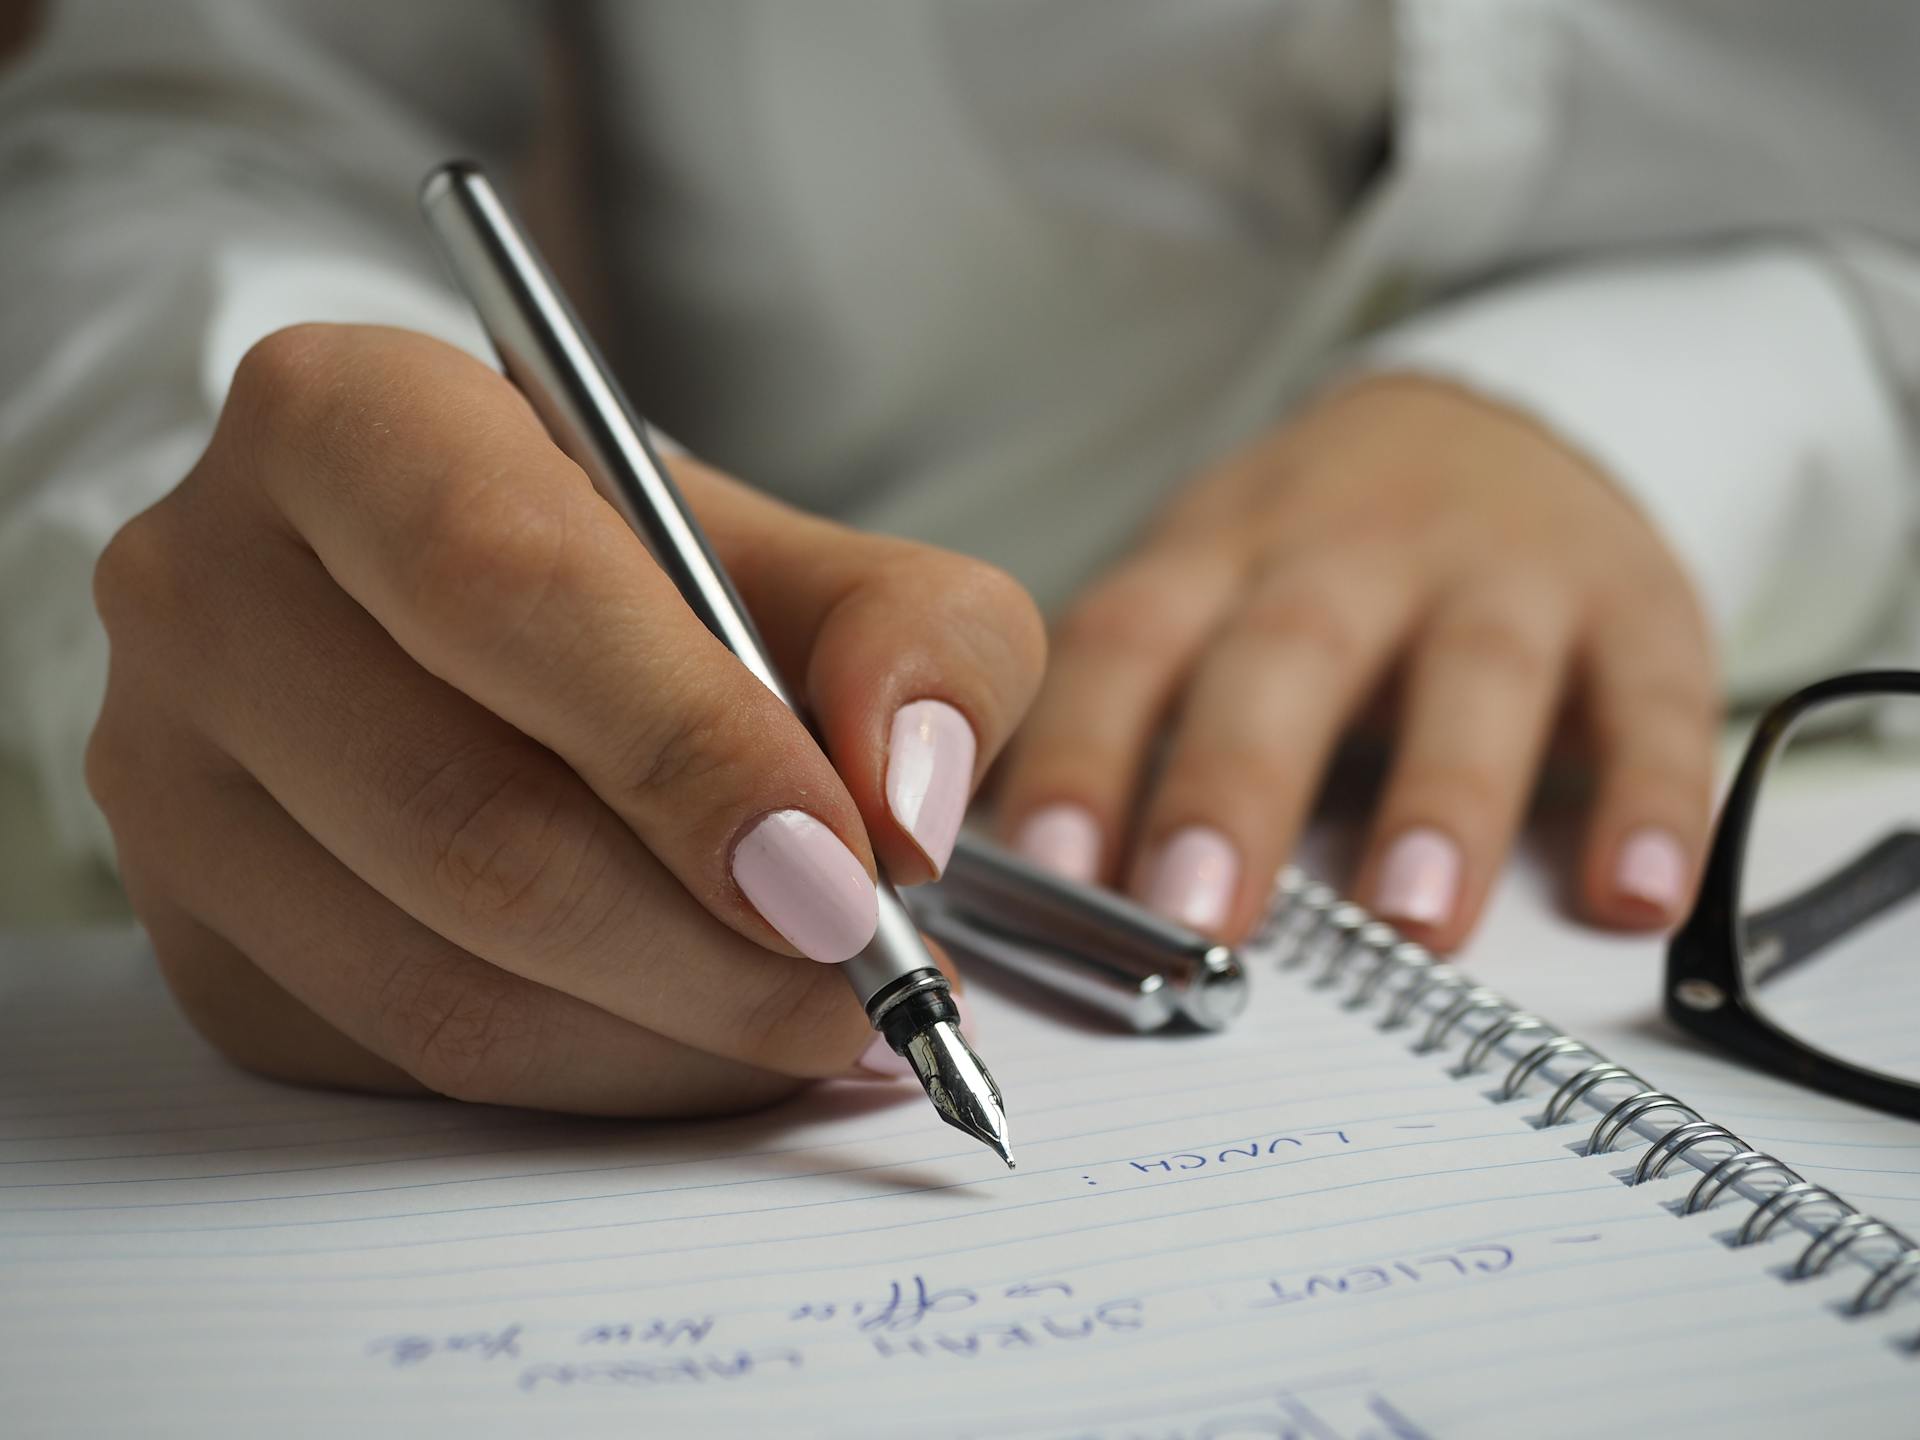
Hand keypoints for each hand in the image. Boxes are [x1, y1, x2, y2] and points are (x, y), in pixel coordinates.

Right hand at [88, 325, 1043, 1114]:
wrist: (495, 637)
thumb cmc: (658, 584)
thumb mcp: (823, 561)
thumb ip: (919, 639)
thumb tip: (907, 806)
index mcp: (347, 419)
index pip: (507, 588)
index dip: (689, 748)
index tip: (844, 872)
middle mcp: (210, 588)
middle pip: (467, 819)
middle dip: (709, 944)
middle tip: (866, 983)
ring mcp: (171, 781)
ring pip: (438, 979)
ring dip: (671, 1038)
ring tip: (815, 1019)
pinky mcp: (198, 939)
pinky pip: (409, 1064)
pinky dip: (597, 1078)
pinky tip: (699, 1036)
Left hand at [996, 375, 1716, 950]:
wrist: (1497, 423)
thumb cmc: (1314, 558)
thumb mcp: (1205, 592)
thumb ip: (1128, 719)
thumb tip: (1019, 888)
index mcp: (1220, 556)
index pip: (1128, 644)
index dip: (1081, 751)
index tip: (1045, 872)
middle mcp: (1352, 550)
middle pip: (1286, 654)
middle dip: (1236, 784)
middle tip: (1197, 914)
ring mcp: (1501, 571)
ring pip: (1472, 673)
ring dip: (1443, 797)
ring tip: (1412, 922)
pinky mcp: (1635, 604)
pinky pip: (1653, 699)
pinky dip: (1653, 797)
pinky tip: (1635, 895)